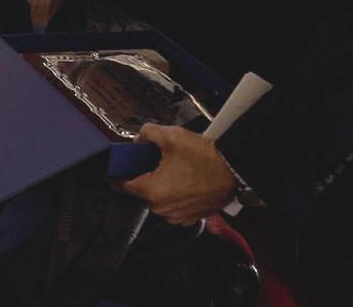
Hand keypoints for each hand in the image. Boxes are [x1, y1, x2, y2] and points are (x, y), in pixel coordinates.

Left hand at [117, 124, 235, 225]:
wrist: (235, 171)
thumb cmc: (203, 156)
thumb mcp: (171, 136)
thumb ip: (148, 133)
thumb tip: (139, 139)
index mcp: (152, 191)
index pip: (124, 186)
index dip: (119, 175)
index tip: (118, 169)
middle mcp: (162, 209)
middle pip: (144, 191)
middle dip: (147, 177)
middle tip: (156, 161)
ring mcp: (178, 217)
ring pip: (160, 199)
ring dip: (163, 187)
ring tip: (175, 170)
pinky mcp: (192, 218)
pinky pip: (175, 206)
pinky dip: (177, 195)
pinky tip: (186, 181)